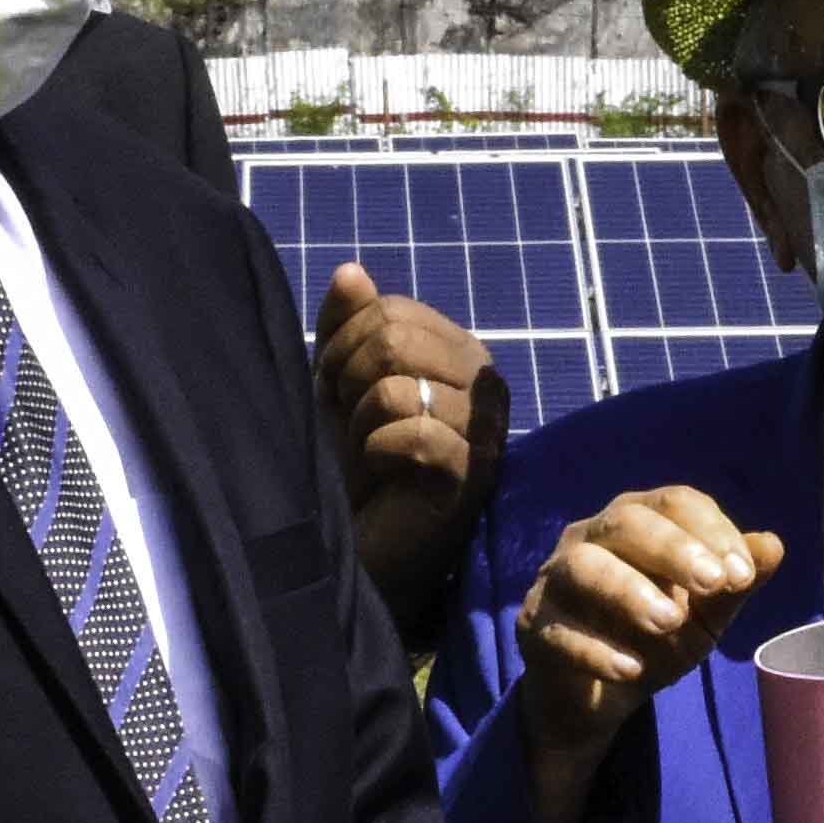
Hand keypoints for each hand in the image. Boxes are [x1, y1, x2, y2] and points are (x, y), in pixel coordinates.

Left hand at [315, 264, 501, 609]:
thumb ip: (347, 327)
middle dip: (347, 381)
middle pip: (395, 338)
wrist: (353, 551)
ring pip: (398, 385)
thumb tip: (352, 271)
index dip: (343, 347)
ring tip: (369, 456)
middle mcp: (484, 386)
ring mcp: (485, 432)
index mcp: (459, 354)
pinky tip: (382, 477)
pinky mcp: (473, 479)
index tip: (340, 393)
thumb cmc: (349, 468)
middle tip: (351, 427)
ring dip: (360, 424)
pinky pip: (413, 433)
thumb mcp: (337, 386)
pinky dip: (377, 452)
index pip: (391, 311)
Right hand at [513, 485, 779, 822]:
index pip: (675, 502)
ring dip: (629, 590)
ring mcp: (555, 580)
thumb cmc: (655, 637)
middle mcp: (591, 537)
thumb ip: (736, 583)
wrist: (600, 695)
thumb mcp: (706, 613)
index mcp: (639, 521)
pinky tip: (632, 669)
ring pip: (582, 566)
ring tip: (669, 622)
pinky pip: (558, 630)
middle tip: (715, 583)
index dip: (712, 529)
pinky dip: (596, 649)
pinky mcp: (533, 628)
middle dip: (673, 549)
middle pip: (626, 521)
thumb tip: (773, 546)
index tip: (744, 573)